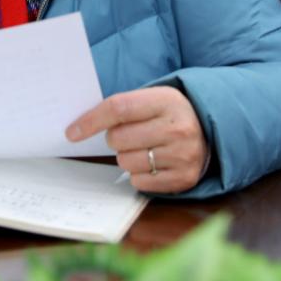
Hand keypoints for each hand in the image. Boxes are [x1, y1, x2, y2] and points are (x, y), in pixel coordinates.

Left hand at [65, 86, 207, 193]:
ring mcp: (183, 155)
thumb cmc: (168, 113)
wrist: (209, 129)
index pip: (118, 108)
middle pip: (118, 139)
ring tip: (143, 147)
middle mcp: (177, 128)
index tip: (71, 132)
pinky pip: (140, 182)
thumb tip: (78, 126)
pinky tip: (153, 162)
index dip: (91, 120)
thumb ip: (121, 107)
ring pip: (126, 163)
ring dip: (126, 157)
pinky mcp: (184, 178)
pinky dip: (138, 174)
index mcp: (165, 100)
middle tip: (127, 135)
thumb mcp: (151, 98)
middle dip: (114, 139)